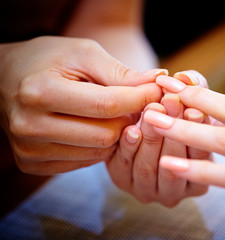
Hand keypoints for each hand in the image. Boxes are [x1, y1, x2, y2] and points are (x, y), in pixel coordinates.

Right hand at [0, 36, 165, 174]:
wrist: (5, 78)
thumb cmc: (47, 60)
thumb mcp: (83, 54)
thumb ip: (119, 72)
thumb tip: (158, 82)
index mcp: (40, 92)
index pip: (107, 105)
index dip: (141, 98)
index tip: (158, 90)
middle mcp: (30, 126)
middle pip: (106, 135)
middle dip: (129, 119)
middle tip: (134, 103)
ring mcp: (29, 150)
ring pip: (99, 152)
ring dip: (115, 134)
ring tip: (113, 113)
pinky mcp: (33, 163)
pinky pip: (85, 162)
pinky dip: (98, 146)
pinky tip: (93, 127)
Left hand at [106, 71, 210, 206]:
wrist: (142, 114)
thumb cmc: (175, 106)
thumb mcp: (190, 95)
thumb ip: (193, 85)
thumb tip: (186, 78)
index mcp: (200, 175)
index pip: (202, 156)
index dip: (198, 132)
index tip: (193, 110)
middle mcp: (175, 189)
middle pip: (174, 164)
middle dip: (173, 131)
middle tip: (170, 103)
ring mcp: (149, 189)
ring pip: (149, 169)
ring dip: (151, 138)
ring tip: (152, 110)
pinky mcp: (124, 182)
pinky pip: (124, 169)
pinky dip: (128, 148)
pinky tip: (131, 130)